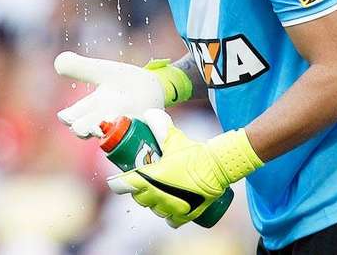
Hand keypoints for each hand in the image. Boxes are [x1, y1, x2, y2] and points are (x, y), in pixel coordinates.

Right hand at [54, 51, 166, 136]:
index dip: (67, 118)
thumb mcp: (100, 70)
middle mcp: (103, 119)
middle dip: (83, 129)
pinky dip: (132, 131)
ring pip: (108, 136)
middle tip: (89, 125)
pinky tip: (131, 122)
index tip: (67, 116)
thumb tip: (59, 61)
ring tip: (102, 128)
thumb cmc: (121, 81)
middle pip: (84, 130)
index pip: (71, 117)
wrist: (151, 86)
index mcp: (90, 108)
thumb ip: (79, 66)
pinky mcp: (141, 129)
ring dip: (105, 131)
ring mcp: (122, 126)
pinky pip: (135, 137)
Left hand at [107, 109, 263, 226]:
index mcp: (149, 178)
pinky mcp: (184, 215)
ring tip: (161, 192)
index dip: (119, 182)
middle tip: (147, 180)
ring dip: (155, 202)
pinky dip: (170, 215)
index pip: (122, 186)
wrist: (217, 167)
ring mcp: (170, 208)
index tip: (121, 179)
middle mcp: (157, 196)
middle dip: (140, 190)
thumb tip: (148, 115)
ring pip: (154, 209)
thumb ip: (159, 125)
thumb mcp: (174, 137)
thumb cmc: (193, 152)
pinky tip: (173, 207)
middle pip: (139, 198)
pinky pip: (171, 220)